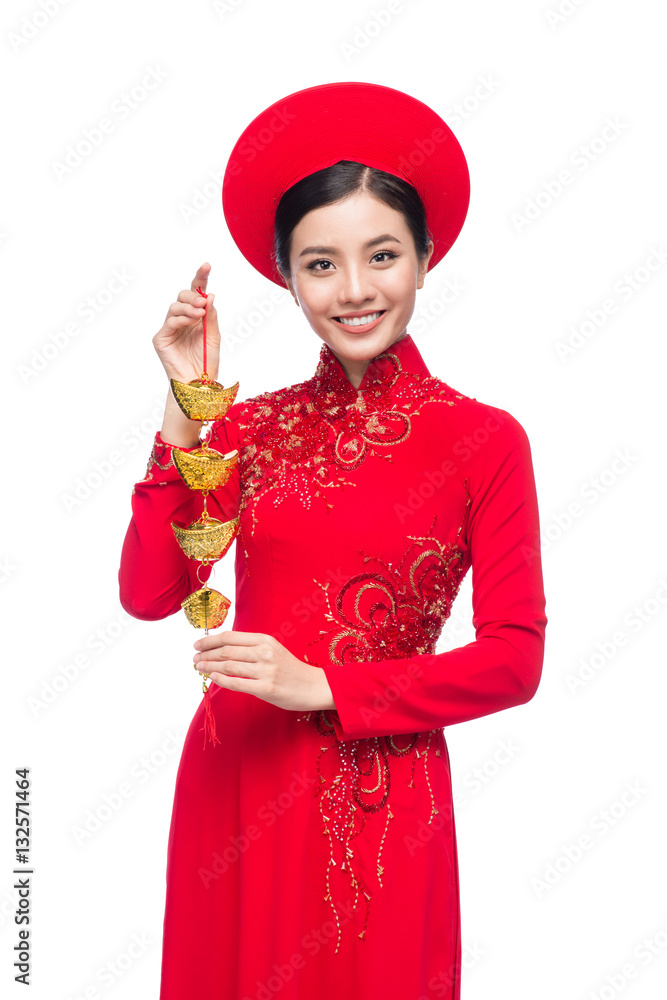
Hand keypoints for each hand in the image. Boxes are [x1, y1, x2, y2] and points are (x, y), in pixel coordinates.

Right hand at [153, 262, 220, 383]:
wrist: (199, 382)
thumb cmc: (207, 361)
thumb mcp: (214, 336)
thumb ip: (211, 316)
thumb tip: (210, 295)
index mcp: (196, 316)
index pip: (196, 293)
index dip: (200, 278)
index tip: (207, 265)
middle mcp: (182, 319)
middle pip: (182, 296)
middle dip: (193, 296)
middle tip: (203, 302)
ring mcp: (170, 328)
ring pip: (174, 306)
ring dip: (188, 307)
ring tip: (199, 313)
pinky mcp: (162, 338)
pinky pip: (170, 322)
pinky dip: (181, 319)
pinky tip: (191, 321)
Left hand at [193, 631, 335, 712]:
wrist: (314, 686)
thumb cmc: (290, 669)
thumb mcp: (273, 650)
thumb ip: (251, 648)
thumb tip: (223, 650)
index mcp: (265, 640)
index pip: (230, 637)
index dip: (210, 640)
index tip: (198, 644)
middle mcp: (264, 652)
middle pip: (226, 651)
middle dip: (206, 654)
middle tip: (194, 658)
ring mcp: (266, 670)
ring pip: (228, 666)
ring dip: (209, 666)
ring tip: (199, 667)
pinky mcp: (266, 688)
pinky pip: (237, 683)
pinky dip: (220, 680)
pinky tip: (212, 678)